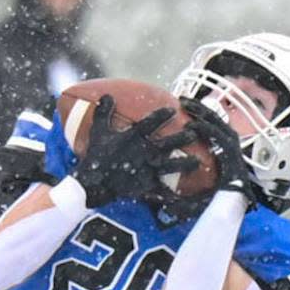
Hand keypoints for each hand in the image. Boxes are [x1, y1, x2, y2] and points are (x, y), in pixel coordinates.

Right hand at [74, 97, 198, 205]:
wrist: (92, 182)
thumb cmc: (96, 155)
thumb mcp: (98, 130)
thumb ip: (103, 112)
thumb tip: (107, 94)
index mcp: (133, 137)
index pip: (151, 122)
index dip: (163, 115)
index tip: (174, 109)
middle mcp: (144, 151)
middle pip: (168, 143)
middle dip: (182, 138)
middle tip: (194, 134)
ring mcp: (147, 169)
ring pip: (171, 165)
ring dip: (185, 163)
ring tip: (197, 162)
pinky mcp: (146, 184)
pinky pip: (162, 189)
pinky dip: (172, 193)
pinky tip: (183, 194)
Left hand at [181, 100, 257, 205]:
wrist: (233, 201)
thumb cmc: (218, 193)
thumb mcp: (201, 177)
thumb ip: (189, 172)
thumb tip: (171, 179)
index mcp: (224, 142)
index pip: (210, 121)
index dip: (197, 111)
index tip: (182, 105)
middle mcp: (229, 139)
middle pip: (211, 116)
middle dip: (196, 106)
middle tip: (180, 99)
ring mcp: (231, 142)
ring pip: (214, 120)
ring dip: (199, 111)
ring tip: (184, 104)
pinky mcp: (231, 148)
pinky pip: (216, 134)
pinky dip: (203, 127)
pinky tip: (190, 124)